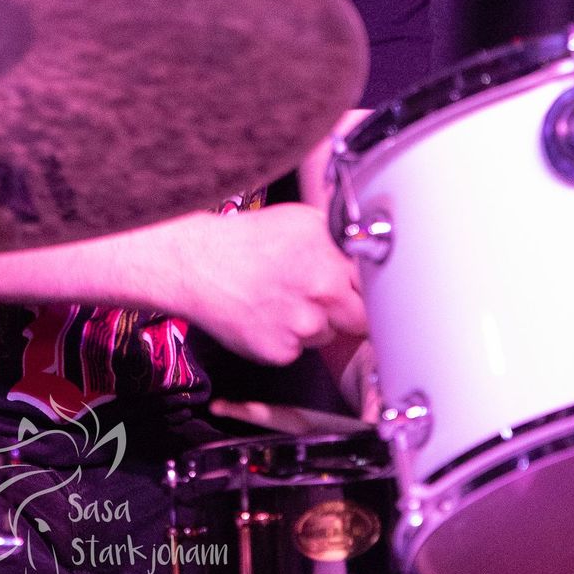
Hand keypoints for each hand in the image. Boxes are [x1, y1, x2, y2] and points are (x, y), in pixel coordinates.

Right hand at [168, 202, 366, 365]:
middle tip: (319, 298)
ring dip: (314, 325)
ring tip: (283, 301)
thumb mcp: (301, 222)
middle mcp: (323, 288)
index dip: (364, 289)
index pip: (374, 285)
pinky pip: (300, 351)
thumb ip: (338, 245)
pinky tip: (268, 316)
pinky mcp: (283, 351)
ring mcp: (303, 323)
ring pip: (327, 335)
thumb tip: (365, 260)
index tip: (358, 291)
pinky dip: (287, 339)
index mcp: (331, 253)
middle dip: (346, 312)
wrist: (199, 265)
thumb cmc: (245, 241)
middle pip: (360, 319)